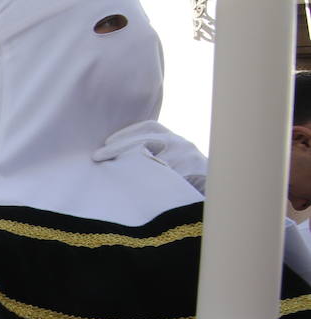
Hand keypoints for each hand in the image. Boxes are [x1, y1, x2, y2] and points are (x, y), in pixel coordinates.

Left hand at [93, 120, 207, 191]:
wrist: (221, 192)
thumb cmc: (191, 180)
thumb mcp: (175, 162)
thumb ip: (154, 157)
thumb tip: (119, 161)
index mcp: (175, 138)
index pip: (149, 127)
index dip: (126, 132)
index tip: (106, 141)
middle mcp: (182, 144)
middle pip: (145, 140)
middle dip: (118, 148)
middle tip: (96, 157)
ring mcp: (188, 158)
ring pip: (152, 161)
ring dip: (128, 167)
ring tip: (108, 172)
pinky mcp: (192, 175)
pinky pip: (164, 179)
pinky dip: (146, 183)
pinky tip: (130, 189)